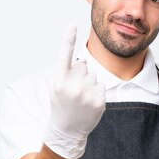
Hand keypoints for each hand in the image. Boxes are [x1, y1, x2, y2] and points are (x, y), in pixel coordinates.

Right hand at [44, 26, 105, 158]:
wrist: (67, 131)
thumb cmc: (61, 105)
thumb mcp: (57, 87)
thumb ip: (68, 71)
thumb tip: (83, 59)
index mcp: (59, 81)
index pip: (63, 55)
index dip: (68, 39)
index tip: (72, 26)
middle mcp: (72, 86)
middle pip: (83, 65)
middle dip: (80, 73)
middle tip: (73, 91)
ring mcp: (87, 94)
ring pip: (94, 75)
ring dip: (89, 83)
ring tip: (80, 99)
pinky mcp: (99, 101)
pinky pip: (101, 85)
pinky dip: (96, 92)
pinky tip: (89, 103)